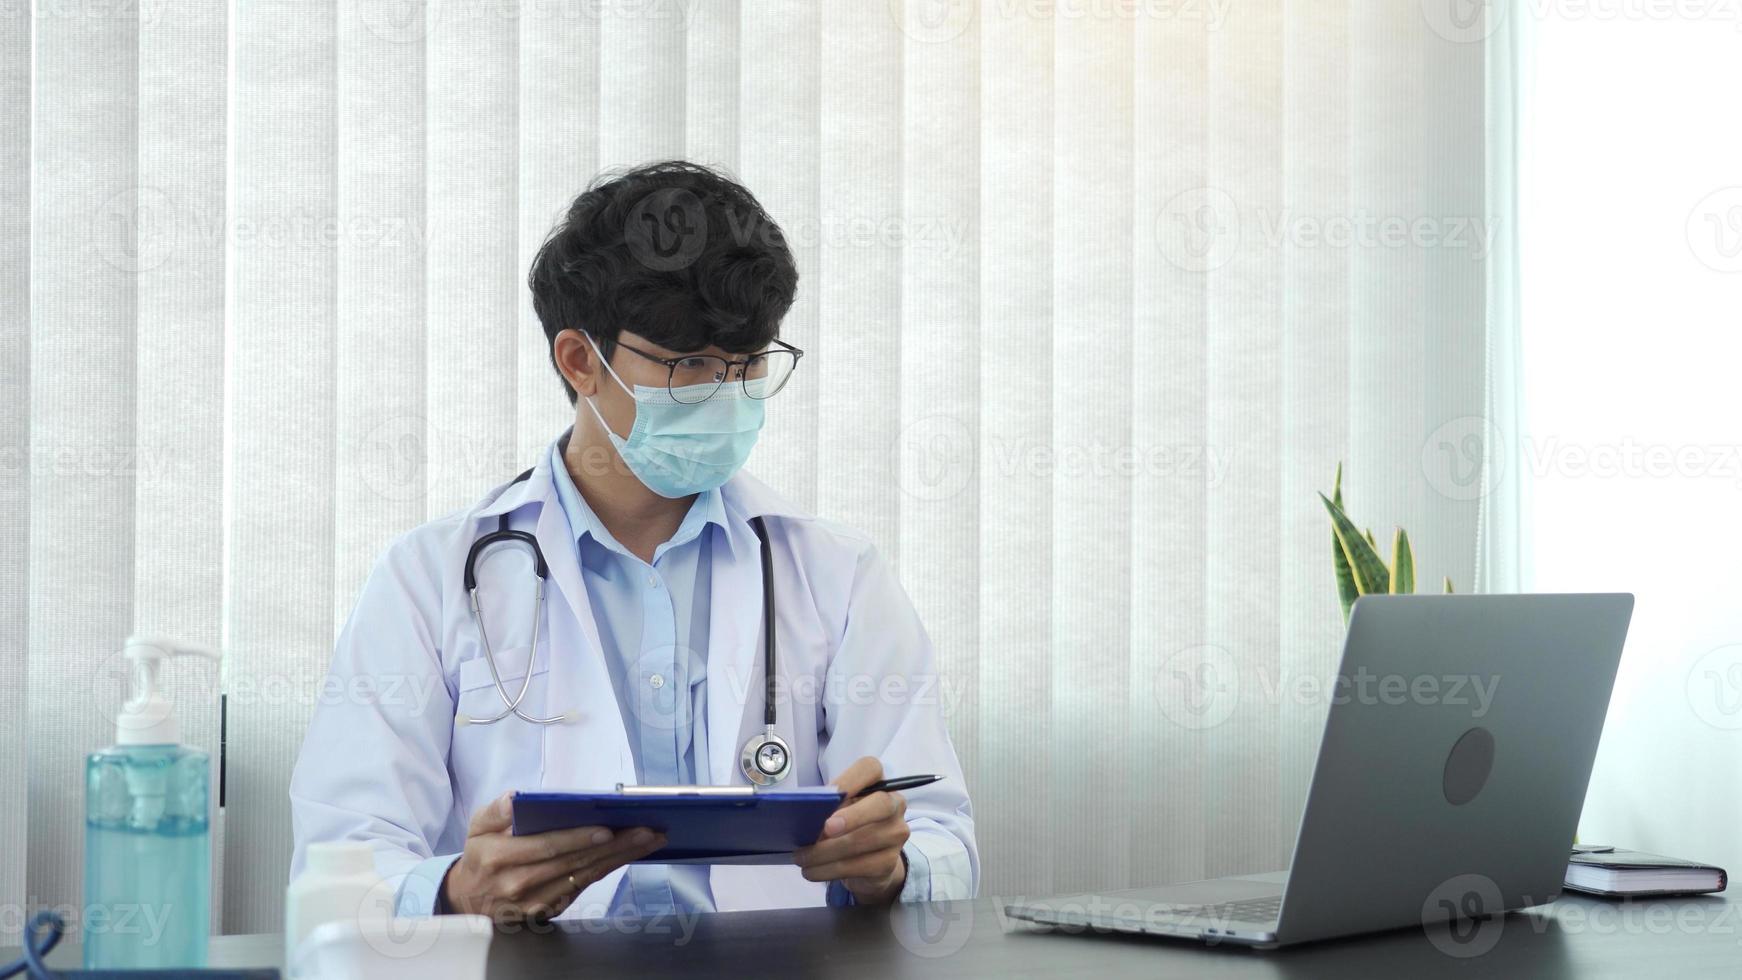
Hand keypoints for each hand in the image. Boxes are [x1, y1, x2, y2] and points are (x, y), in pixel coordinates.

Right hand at [442, 792, 665, 921]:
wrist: (468, 898)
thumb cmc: (480, 854)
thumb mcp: (476, 826)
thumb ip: (495, 811)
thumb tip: (515, 798)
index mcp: (500, 857)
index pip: (547, 846)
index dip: (579, 838)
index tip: (608, 829)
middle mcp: (519, 883)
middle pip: (575, 862)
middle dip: (615, 846)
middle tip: (646, 830)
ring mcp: (535, 901)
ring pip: (584, 877)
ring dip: (620, 858)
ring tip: (648, 839)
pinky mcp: (548, 910)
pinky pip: (583, 887)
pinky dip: (608, 870)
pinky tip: (628, 854)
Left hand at [793, 757, 909, 904]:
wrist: (870, 862)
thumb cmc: (849, 825)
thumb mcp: (839, 810)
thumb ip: (828, 806)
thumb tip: (807, 816)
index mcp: (879, 783)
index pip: (870, 769)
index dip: (849, 780)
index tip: (829, 793)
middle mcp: (895, 804)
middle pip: (880, 804)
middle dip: (852, 817)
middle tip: (825, 829)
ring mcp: (896, 834)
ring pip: (862, 841)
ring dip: (826, 852)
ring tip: (801, 858)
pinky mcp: (890, 862)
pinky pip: (858, 866)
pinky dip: (829, 870)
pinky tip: (812, 871)